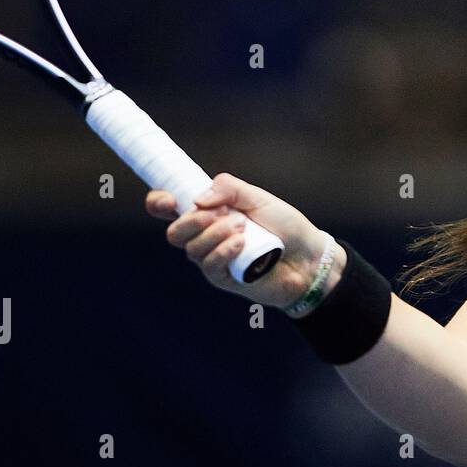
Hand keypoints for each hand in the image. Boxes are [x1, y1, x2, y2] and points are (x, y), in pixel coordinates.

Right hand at [145, 172, 336, 310]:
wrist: (307, 255)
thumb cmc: (283, 225)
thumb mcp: (258, 197)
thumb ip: (229, 188)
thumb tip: (197, 198)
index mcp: (208, 212)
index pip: (169, 208)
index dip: (159, 203)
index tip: (168, 200)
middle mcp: (205, 236)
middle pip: (174, 232)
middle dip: (192, 220)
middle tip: (223, 214)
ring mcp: (212, 258)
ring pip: (191, 248)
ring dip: (215, 233)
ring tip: (243, 228)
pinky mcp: (223, 278)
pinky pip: (209, 265)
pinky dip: (223, 250)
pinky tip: (241, 244)